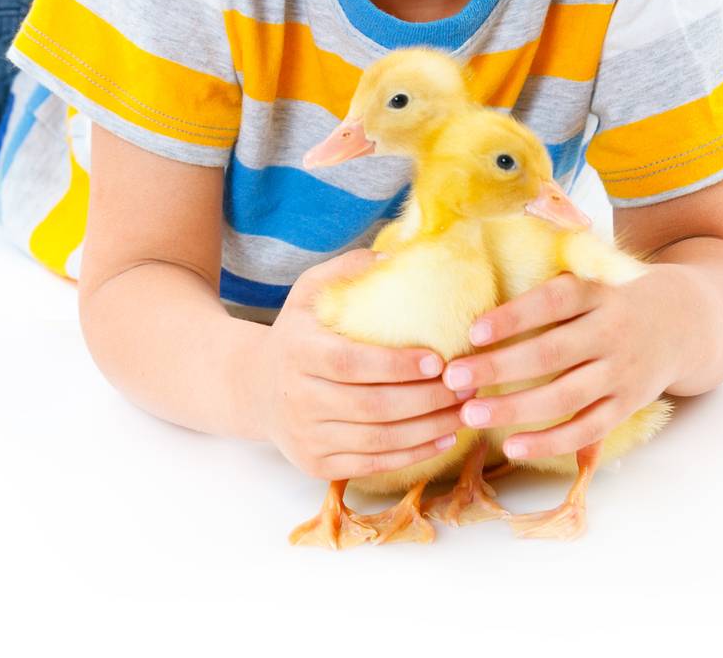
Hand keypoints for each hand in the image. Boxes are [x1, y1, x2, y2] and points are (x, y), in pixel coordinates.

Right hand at [250, 248, 466, 480]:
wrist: (256, 387)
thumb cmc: (297, 333)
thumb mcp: (309, 292)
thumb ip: (347, 270)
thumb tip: (394, 256)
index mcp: (298, 350)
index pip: (350, 362)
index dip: (396, 366)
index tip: (438, 360)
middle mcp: (298, 398)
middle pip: (371, 407)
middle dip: (426, 400)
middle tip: (466, 386)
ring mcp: (307, 435)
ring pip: (377, 441)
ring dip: (429, 429)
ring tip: (465, 412)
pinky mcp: (316, 464)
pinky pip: (373, 465)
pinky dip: (413, 456)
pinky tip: (444, 439)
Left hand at [438, 267, 692, 461]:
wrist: (683, 322)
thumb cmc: (610, 299)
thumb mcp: (588, 281)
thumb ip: (546, 294)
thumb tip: (482, 315)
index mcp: (596, 294)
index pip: (552, 302)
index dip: (513, 317)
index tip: (472, 332)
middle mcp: (611, 332)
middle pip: (551, 353)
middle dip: (498, 368)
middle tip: (453, 379)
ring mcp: (621, 372)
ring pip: (565, 396)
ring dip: (515, 409)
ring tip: (471, 415)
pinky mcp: (627, 405)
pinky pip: (588, 429)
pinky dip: (550, 441)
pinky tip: (512, 446)